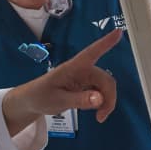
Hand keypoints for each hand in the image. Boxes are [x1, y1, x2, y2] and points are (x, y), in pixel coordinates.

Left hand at [2, 29, 121, 130]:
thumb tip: (100, 99)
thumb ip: (79, 100)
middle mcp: (81, 71)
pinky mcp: (85, 87)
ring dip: (106, 102)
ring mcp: (84, 79)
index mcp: (73, 68)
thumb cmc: (40, 96)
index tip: (119, 32)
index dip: (106, 42)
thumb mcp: (58, 100)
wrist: (31, 102)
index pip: (91, 53)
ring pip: (105, 88)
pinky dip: (102, 103)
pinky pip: (101, 93)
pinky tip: (95, 112)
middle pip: (105, 80)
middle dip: (109, 97)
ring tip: (99, 117)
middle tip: (101, 117)